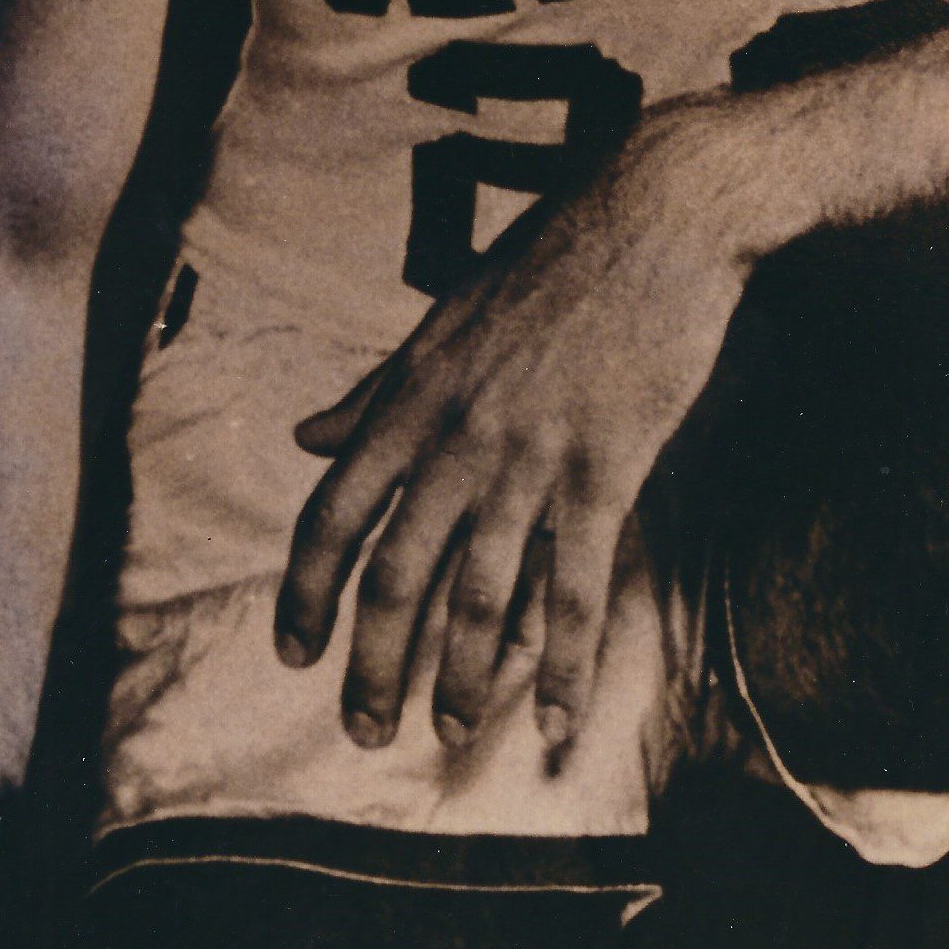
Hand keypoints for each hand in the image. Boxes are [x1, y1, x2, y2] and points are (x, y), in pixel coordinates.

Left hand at [276, 109, 749, 755]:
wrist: (656, 213)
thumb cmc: (553, 256)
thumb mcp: (444, 317)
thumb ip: (374, 389)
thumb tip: (304, 435)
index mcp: (410, 396)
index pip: (333, 513)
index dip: (305, 593)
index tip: (293, 653)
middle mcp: (455, 435)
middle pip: (394, 573)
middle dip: (372, 663)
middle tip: (364, 731)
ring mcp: (529, 456)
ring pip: (476, 592)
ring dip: (457, 676)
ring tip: (446, 734)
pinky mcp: (605, 469)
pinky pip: (575, 587)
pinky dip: (562, 662)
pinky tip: (554, 716)